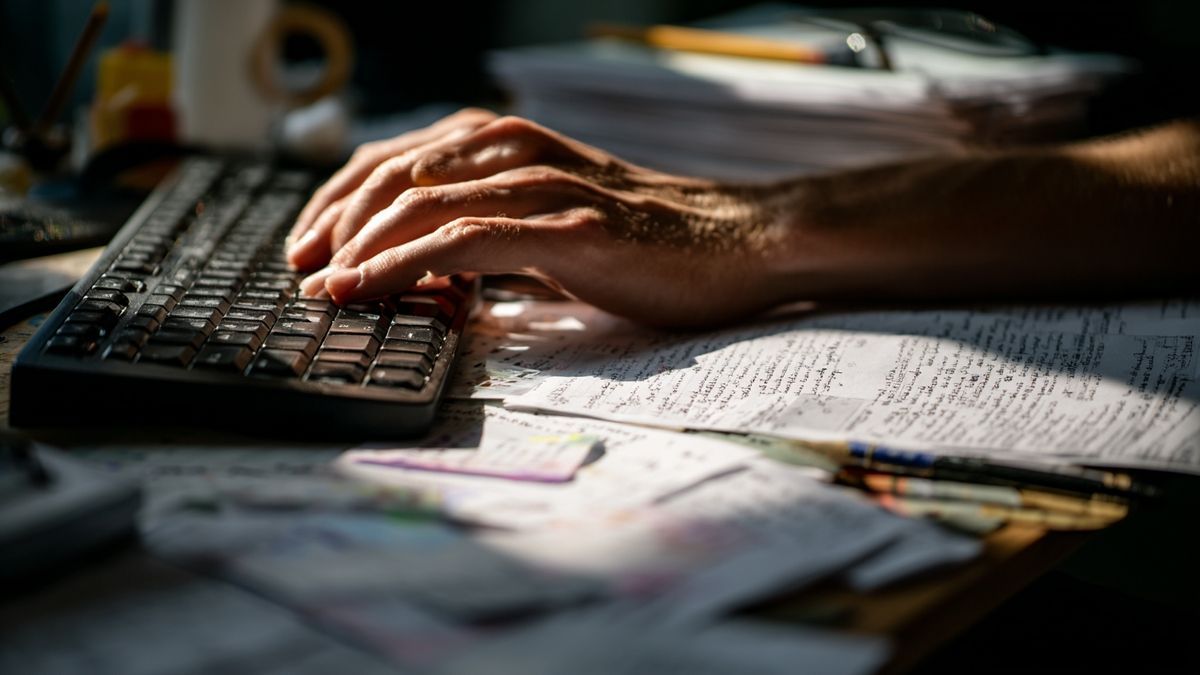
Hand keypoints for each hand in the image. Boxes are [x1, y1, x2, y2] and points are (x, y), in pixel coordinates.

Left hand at [288, 109, 801, 326]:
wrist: (738, 246)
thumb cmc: (648, 242)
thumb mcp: (554, 225)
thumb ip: (495, 234)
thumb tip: (427, 274)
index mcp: (511, 145)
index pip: (399, 158)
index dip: (341, 199)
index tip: (309, 244)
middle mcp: (520, 152)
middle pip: (394, 173)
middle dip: (334, 222)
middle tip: (300, 267)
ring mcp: (545, 187)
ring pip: (420, 200)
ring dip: (356, 246)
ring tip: (321, 285)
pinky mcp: (569, 230)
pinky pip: (462, 241)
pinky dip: (400, 265)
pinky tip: (365, 288)